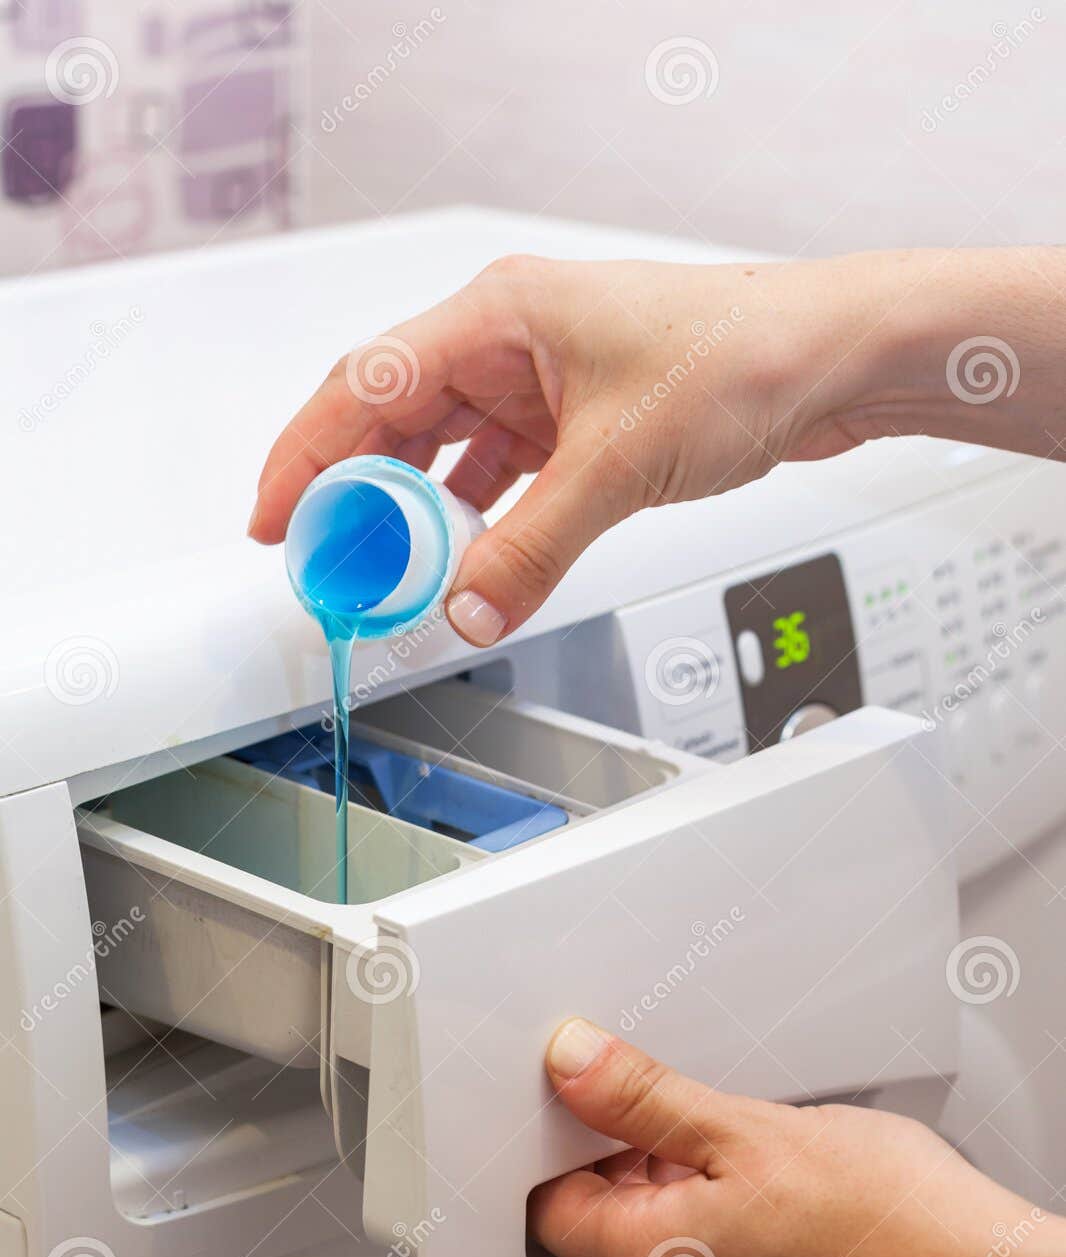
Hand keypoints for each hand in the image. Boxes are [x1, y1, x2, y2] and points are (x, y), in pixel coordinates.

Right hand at [249, 252, 891, 644]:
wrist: (833, 361)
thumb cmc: (742, 356)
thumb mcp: (616, 467)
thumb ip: (530, 550)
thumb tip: (468, 611)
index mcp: (498, 315)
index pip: (366, 384)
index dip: (306, 456)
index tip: (276, 519)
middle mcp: (512, 340)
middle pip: (397, 419)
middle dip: (360, 494)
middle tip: (332, 563)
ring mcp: (547, 380)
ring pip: (450, 451)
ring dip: (423, 512)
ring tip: (396, 571)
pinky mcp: (581, 419)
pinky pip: (504, 473)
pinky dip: (483, 518)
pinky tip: (472, 557)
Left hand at [529, 1019, 1065, 1256]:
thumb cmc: (894, 1231)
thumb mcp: (750, 1131)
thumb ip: (647, 1099)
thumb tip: (574, 1065)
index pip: (554, 1212)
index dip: (557, 1146)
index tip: (578, 1096)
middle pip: (610, 1227)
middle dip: (623, 1158)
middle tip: (667, 1100)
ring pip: (671, 1245)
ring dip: (681, 1184)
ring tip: (737, 1133)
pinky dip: (728, 1217)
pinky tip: (780, 1179)